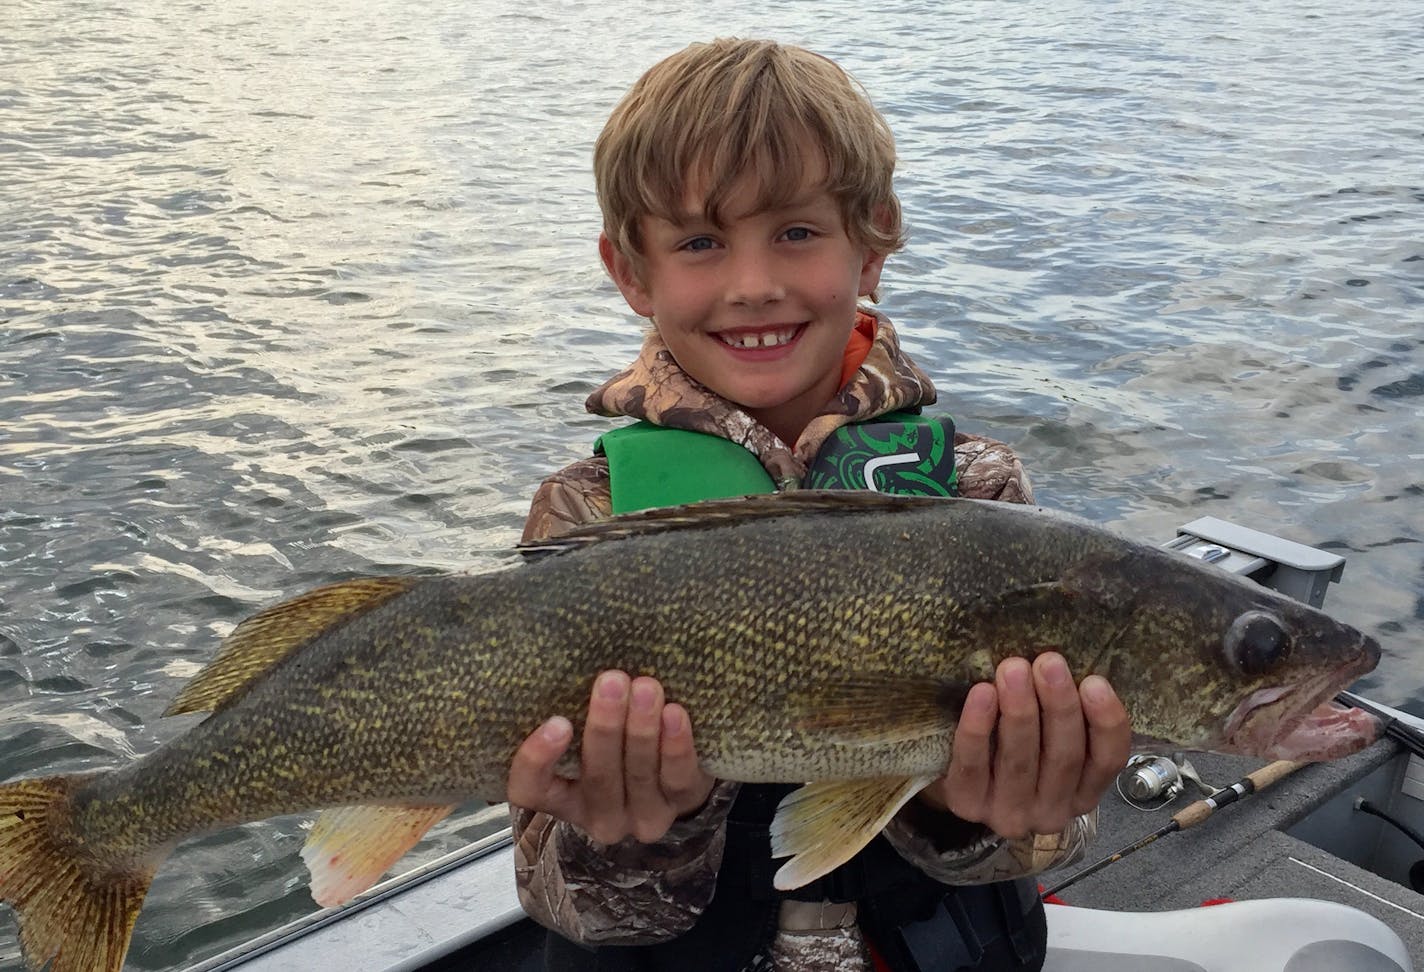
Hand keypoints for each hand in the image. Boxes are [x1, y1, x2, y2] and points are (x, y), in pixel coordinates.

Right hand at [506, 670, 717, 844]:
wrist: (677, 776)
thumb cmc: (617, 741)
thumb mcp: (587, 736)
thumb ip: (575, 710)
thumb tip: (571, 651)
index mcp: (562, 798)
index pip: (530, 790)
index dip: (536, 761)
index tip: (556, 721)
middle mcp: (598, 815)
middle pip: (597, 778)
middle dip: (605, 728)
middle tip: (611, 681)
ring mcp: (641, 817)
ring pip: (639, 776)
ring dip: (641, 730)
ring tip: (646, 687)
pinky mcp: (682, 804)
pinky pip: (678, 779)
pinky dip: (676, 746)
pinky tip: (675, 714)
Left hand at [918, 653, 1130, 838]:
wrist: (957, 782)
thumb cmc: (1009, 743)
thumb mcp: (1046, 734)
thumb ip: (1061, 712)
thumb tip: (1065, 663)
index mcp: (1083, 791)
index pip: (1107, 761)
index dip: (1106, 723)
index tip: (1095, 682)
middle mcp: (1052, 811)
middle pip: (1064, 758)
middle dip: (1059, 706)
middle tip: (1049, 662)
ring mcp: (1010, 814)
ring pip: (1021, 761)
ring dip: (1020, 711)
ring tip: (1014, 669)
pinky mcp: (968, 805)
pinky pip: (974, 765)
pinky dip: (978, 728)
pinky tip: (981, 694)